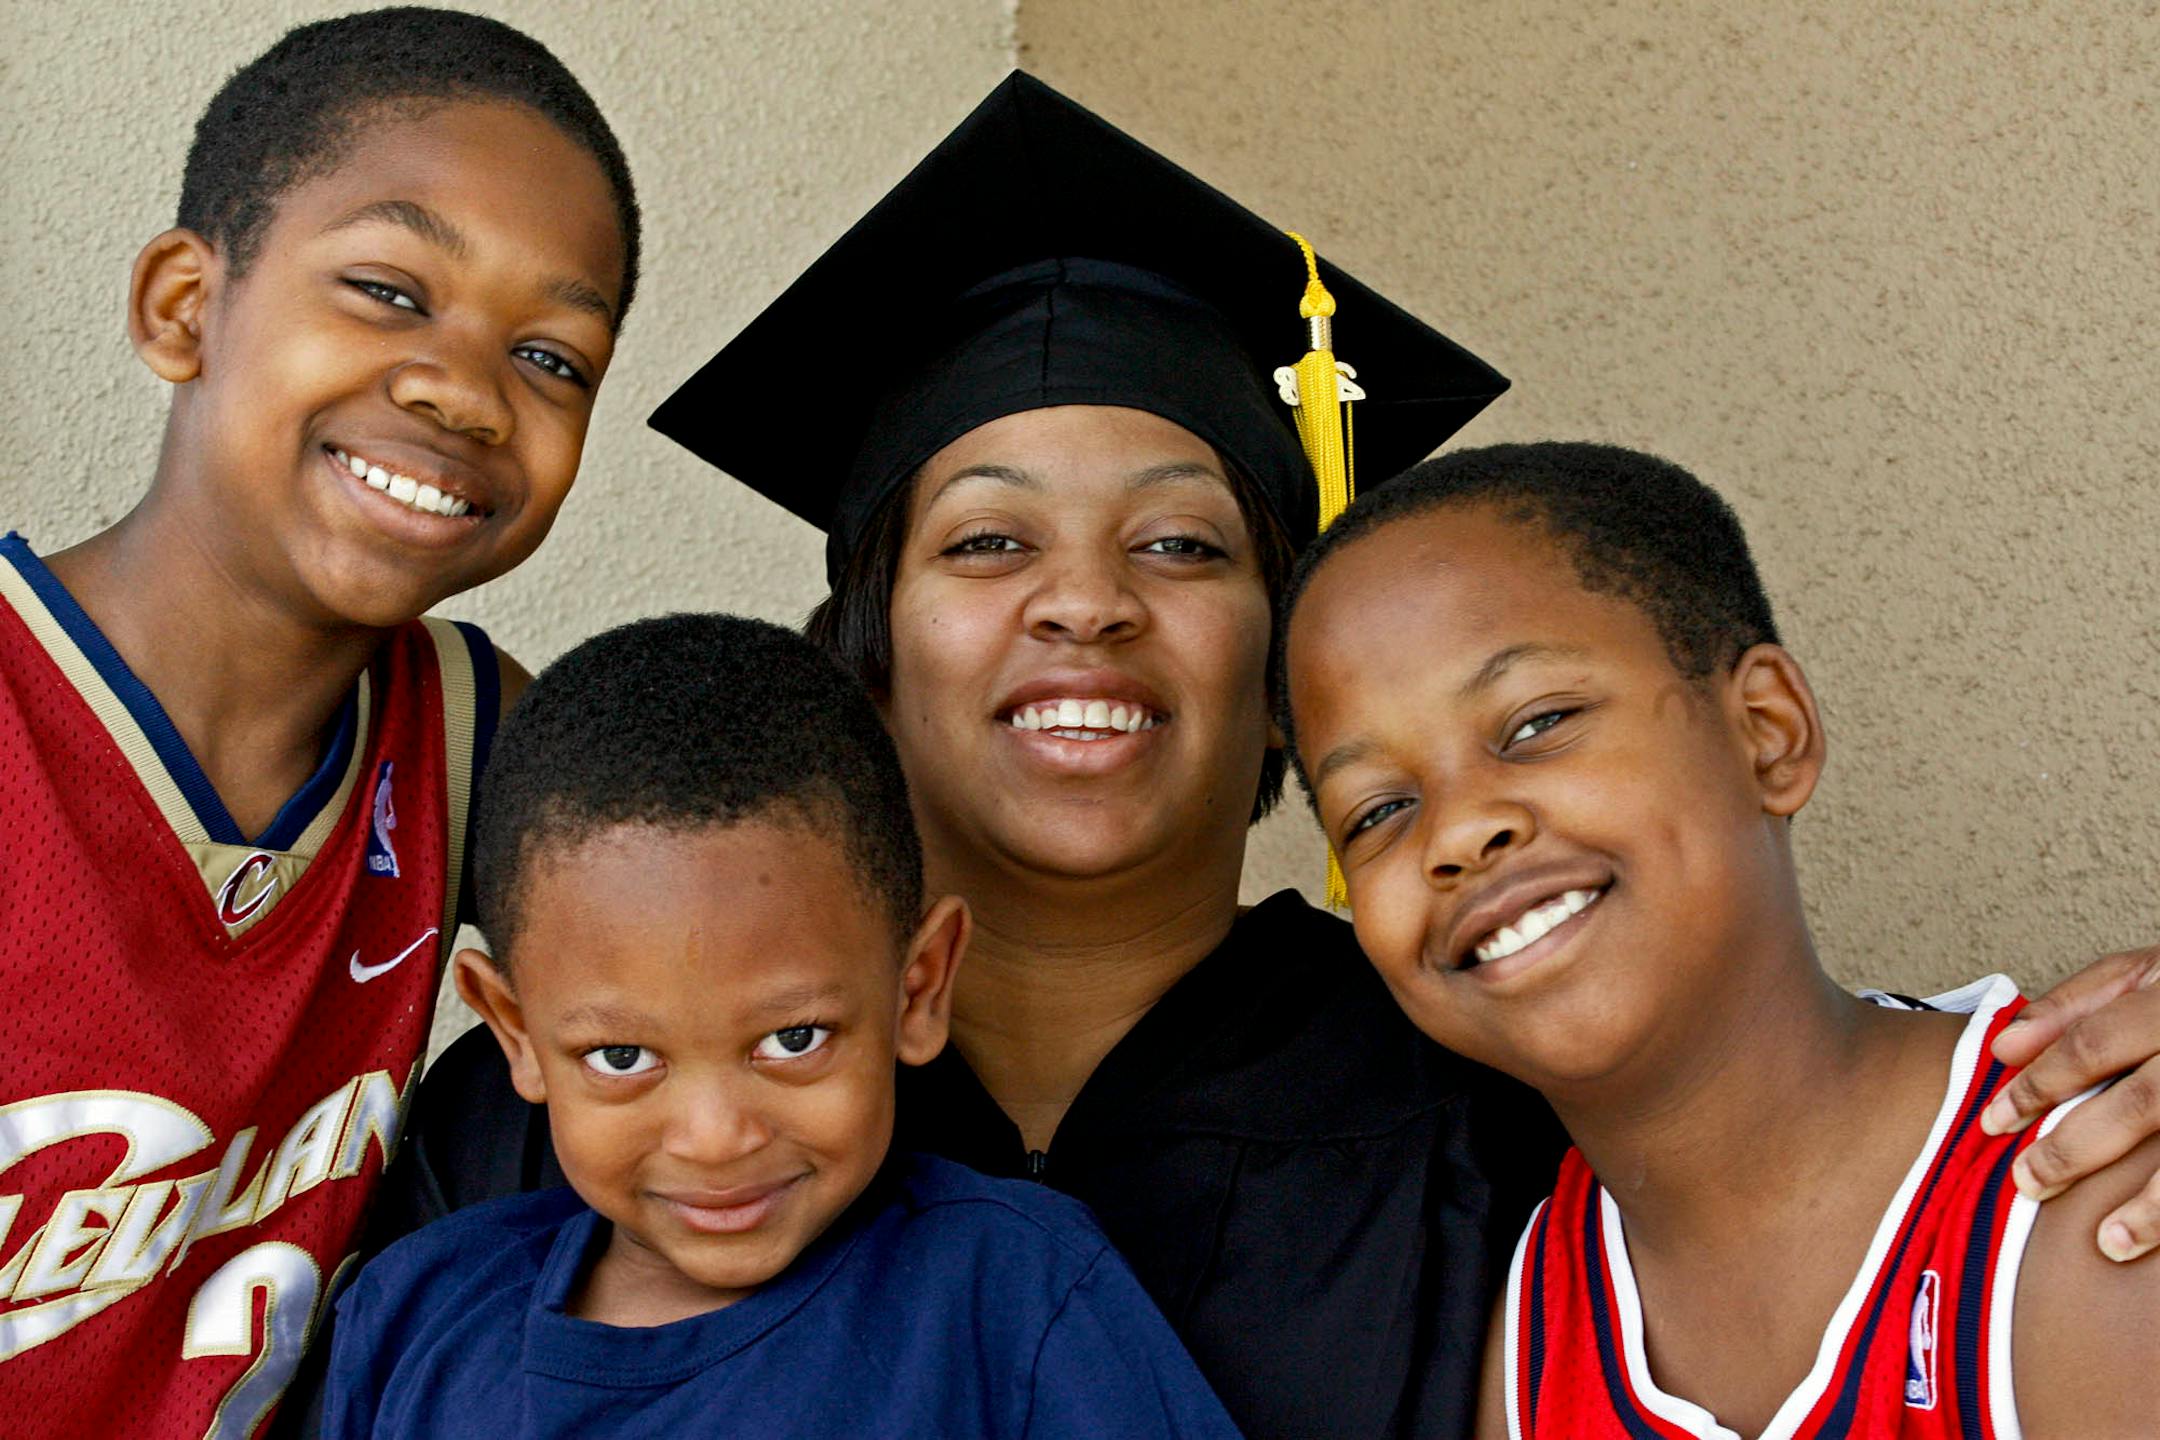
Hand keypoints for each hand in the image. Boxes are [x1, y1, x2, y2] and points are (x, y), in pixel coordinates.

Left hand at [1983, 944, 2159, 1260]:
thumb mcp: (2145, 973)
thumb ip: (2073, 1004)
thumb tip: (2002, 1048)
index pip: (2093, 1044)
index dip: (2038, 1085)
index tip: (1992, 1122)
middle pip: (2143, 1102)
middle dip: (2077, 1148)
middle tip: (2027, 1183)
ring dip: (2153, 1206)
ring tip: (2107, 1243)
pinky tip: (2151, 1239)